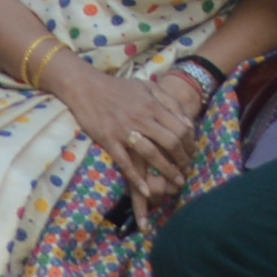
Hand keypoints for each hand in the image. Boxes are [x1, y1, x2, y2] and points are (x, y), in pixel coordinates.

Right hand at [50, 54, 199, 217]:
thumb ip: (170, 101)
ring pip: (152, 154)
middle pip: (170, 142)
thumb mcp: (148, 87)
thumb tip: (189, 123)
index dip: (190, 144)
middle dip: (183, 159)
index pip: (181, 128)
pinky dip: (136, 178)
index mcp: (152, 105)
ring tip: (177, 181)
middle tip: (187, 169)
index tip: (192, 153)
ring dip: (167, 170)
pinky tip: (146, 190)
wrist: (85, 86)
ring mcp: (124, 130)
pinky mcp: (108, 139)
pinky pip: (125, 162)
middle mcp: (141, 118)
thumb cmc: (118, 87)